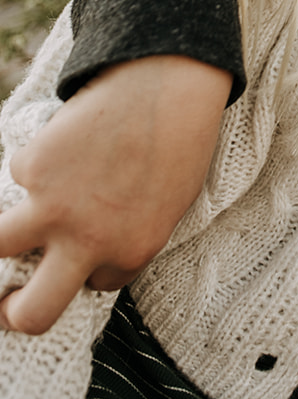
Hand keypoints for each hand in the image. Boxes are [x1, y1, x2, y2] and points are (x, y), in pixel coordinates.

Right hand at [0, 55, 230, 334]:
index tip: (89, 249)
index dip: (91, 265)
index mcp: (131, 253)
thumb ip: (129, 234)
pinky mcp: (33, 167)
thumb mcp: (168, 204)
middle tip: (7, 306)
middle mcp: (88, 241)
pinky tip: (67, 139)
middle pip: (33, 313)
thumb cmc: (179, 137)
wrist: (167, 82)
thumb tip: (96, 249)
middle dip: (12, 315)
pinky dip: (35, 161)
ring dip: (0, 241)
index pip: (97, 284)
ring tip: (7, 233)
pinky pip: (20, 173)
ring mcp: (54, 206)